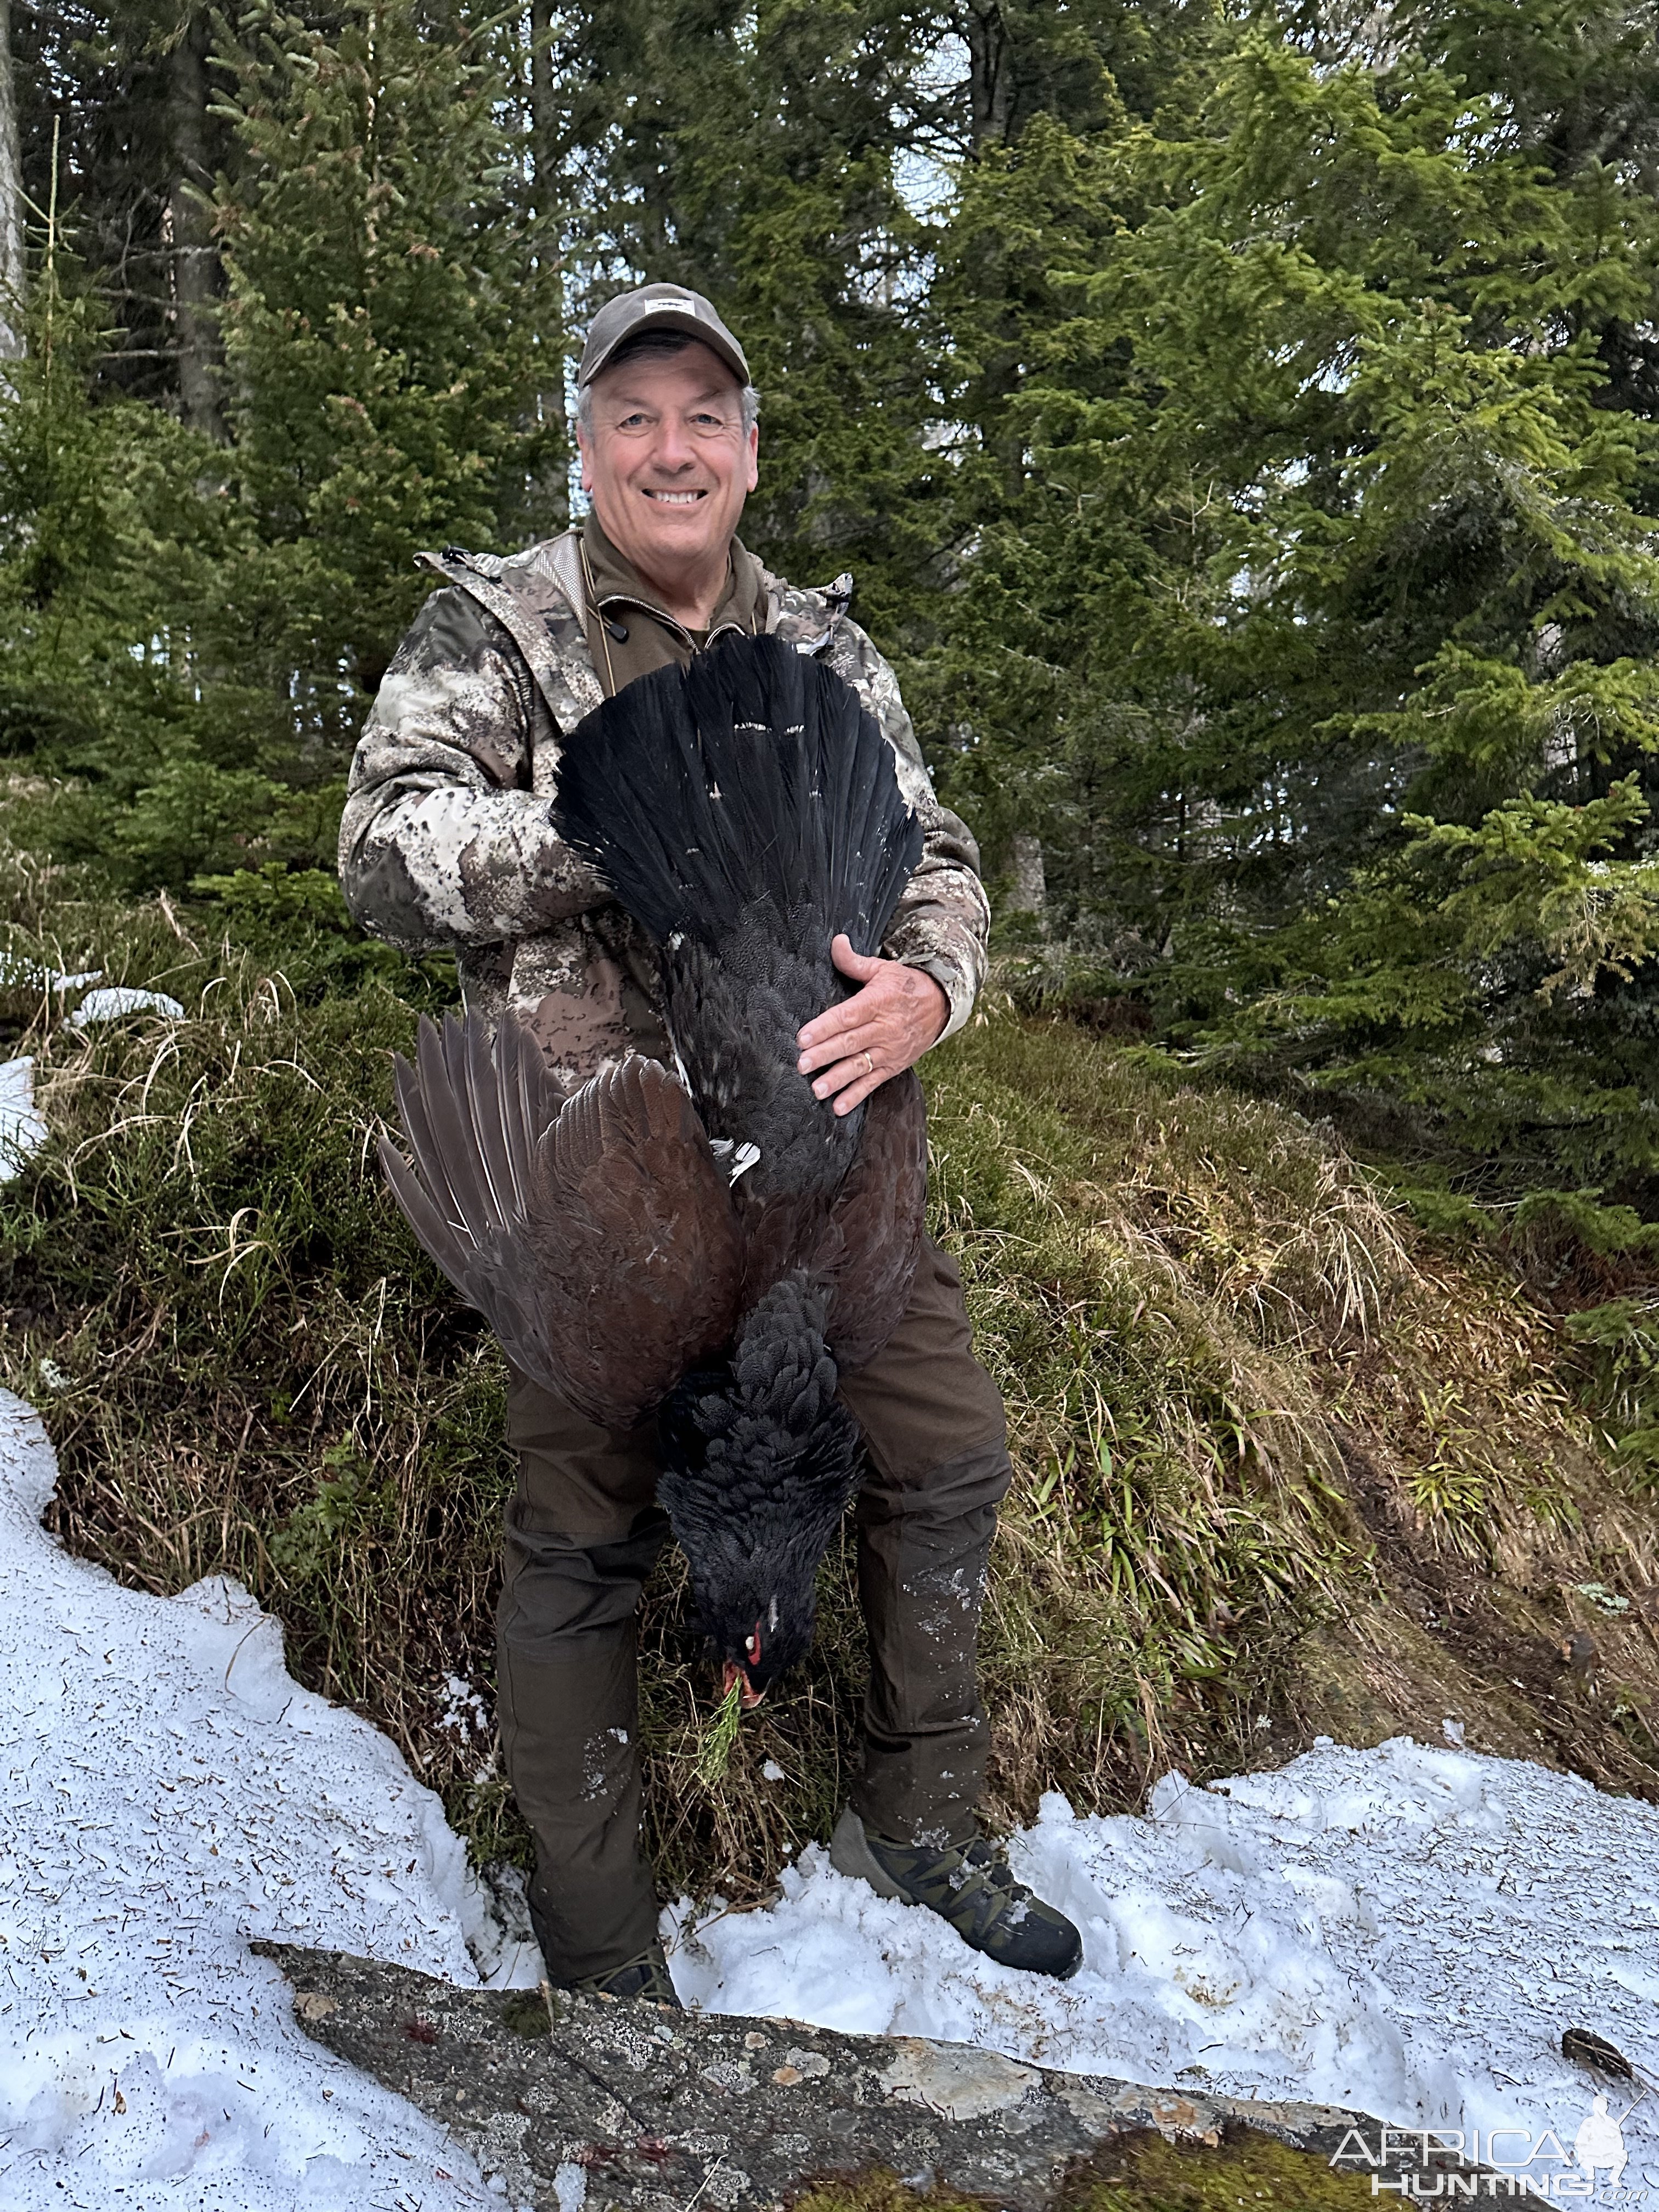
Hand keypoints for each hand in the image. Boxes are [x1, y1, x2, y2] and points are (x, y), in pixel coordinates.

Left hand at [796, 934, 948, 1116]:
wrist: (942, 1005)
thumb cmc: (905, 986)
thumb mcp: (882, 969)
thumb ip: (854, 962)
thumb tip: (836, 942)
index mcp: (878, 1002)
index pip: (847, 1016)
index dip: (825, 1027)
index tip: (804, 1037)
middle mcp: (884, 1028)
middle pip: (850, 1043)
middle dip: (825, 1054)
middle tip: (802, 1065)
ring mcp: (889, 1050)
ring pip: (860, 1066)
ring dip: (838, 1079)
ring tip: (817, 1089)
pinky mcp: (894, 1065)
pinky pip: (873, 1082)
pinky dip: (856, 1096)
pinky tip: (838, 1107)